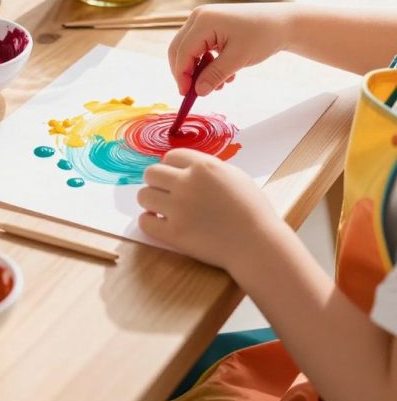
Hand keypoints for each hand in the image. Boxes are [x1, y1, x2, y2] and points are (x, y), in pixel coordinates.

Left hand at [137, 149, 276, 273]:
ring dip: (151, 201)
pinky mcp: (174, 234)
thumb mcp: (234, 176)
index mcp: (203, 166)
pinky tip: (159, 223)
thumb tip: (188, 168)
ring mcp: (178, 209)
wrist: (257, 244)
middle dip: (157, 182)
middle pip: (151, 173)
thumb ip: (208, 168)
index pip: (170, 156)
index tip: (177, 177)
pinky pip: (145, 222)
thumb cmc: (252, 209)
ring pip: (144, 196)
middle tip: (166, 193)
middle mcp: (187, 183)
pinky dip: (149, 222)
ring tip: (161, 209)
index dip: (173, 167)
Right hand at [169, 3, 292, 96]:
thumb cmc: (262, 35)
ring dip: (199, 70)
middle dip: (186, 72)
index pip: (182, 51)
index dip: (181, 75)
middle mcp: (199, 17)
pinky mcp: (212, 26)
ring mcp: (205, 20)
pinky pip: (201, 47)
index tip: (187, 95)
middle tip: (196, 92)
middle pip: (180, 49)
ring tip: (219, 85)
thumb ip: (215, 75)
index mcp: (203, 21)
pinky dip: (207, 63)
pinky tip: (224, 75)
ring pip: (190, 50)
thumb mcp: (238, 58)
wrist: (282, 23)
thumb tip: (198, 91)